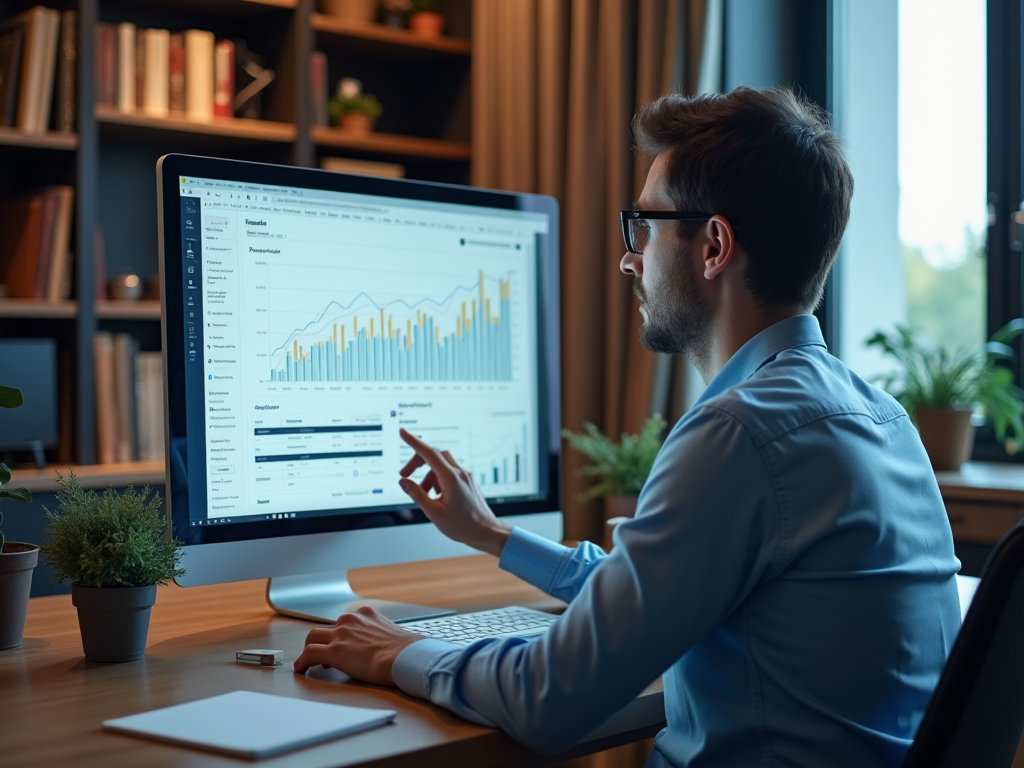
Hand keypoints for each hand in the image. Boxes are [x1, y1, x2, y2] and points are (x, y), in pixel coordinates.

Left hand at [293, 606, 421, 685]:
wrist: (404, 658)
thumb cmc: (405, 651)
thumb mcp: (394, 635)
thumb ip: (383, 637)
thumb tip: (388, 647)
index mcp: (367, 614)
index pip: (346, 622)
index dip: (341, 635)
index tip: (342, 645)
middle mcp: (352, 620)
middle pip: (327, 628)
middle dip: (324, 641)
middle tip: (325, 654)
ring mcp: (341, 634)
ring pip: (313, 637)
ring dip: (311, 648)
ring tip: (309, 661)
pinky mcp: (334, 651)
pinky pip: (310, 653)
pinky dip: (302, 661)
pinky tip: (301, 668)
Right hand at [398, 428, 510, 557]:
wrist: (486, 532)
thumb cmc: (463, 526)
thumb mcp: (433, 512)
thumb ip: (417, 494)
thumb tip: (403, 481)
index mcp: (451, 478)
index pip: (428, 453)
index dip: (413, 441)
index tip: (403, 432)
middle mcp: (460, 473)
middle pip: (435, 455)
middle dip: (417, 461)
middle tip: (405, 475)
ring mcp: (465, 477)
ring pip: (441, 464)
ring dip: (427, 474)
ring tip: (423, 493)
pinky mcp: (467, 482)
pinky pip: (449, 472)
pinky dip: (437, 479)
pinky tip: (435, 495)